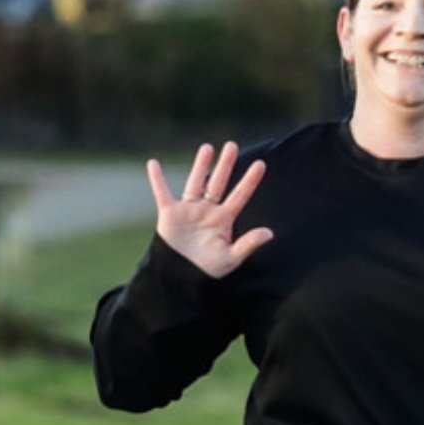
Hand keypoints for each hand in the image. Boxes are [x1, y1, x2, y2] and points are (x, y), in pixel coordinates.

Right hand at [146, 140, 272, 277]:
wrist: (181, 279)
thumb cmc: (207, 271)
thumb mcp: (231, 258)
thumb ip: (248, 244)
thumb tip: (270, 233)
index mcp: (224, 220)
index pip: (240, 195)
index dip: (250, 180)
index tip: (261, 164)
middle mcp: (207, 211)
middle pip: (218, 183)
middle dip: (225, 165)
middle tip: (232, 145)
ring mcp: (189, 210)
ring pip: (196, 182)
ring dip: (201, 165)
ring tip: (208, 147)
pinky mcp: (170, 214)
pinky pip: (162, 193)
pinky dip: (157, 179)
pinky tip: (153, 163)